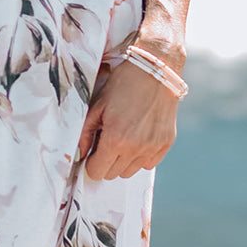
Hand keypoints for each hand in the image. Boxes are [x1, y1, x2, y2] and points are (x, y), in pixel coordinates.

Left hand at [76, 59, 178, 180]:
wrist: (154, 71)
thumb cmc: (123, 85)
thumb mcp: (97, 106)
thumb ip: (85, 134)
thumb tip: (80, 154)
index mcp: (115, 139)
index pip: (97, 172)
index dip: (92, 163)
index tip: (93, 152)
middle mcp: (135, 148)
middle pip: (113, 174)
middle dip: (106, 161)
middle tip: (107, 140)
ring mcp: (152, 147)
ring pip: (130, 172)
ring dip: (123, 160)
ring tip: (123, 138)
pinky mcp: (166, 144)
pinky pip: (148, 164)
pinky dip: (141, 156)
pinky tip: (138, 137)